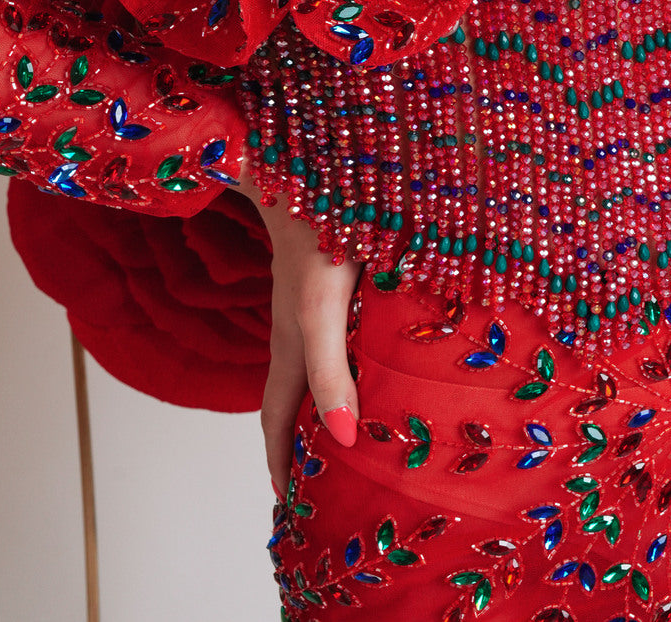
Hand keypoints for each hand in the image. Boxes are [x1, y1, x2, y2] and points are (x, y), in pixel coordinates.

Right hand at [235, 170, 363, 493]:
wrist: (312, 162)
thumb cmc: (316, 232)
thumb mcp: (321, 307)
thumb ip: (331, 369)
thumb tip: (341, 438)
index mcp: (290, 346)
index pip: (278, 422)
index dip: (281, 464)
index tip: (293, 507)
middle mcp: (300, 330)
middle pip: (300, 399)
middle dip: (311, 441)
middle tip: (338, 482)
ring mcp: (318, 303)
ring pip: (324, 366)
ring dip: (337, 401)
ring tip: (368, 433)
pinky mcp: (337, 279)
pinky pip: (341, 334)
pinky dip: (357, 362)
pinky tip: (391, 359)